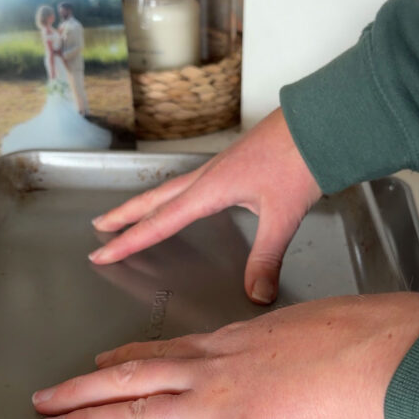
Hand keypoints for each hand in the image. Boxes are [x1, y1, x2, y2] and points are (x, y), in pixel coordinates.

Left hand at [33, 292, 418, 418]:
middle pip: (137, 376)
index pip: (173, 348)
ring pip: (137, 413)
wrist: (381, 357)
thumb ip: (301, 339)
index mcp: (241, 339)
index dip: (133, 355)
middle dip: (88, 386)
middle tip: (51, 394)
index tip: (107, 359)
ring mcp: (220, 407)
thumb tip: (310, 345)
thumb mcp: (322, 322)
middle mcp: (217, 368)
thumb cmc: (367, 335)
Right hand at [90, 108, 321, 303]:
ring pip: (170, 189)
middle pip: (154, 199)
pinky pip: (190, 182)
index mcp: (210, 190)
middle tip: (99, 228)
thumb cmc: (299, 161)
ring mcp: (219, 167)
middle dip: (124, 216)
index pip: (160, 222)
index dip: (129, 240)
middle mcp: (207, 177)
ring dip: (146, 203)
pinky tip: (184, 200)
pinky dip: (173, 195)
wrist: (319, 124)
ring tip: (129, 214)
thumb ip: (266, 258)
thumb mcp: (282, 217)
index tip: (102, 251)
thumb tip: (256, 294)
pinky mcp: (233, 163)